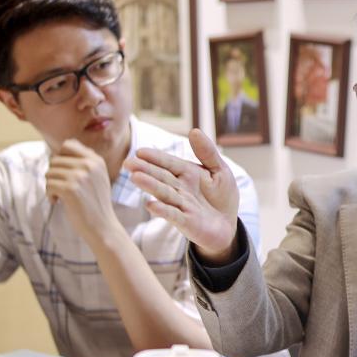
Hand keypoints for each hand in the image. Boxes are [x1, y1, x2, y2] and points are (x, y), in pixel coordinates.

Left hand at [45, 139, 118, 244]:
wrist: (102, 226)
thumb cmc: (95, 203)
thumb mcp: (97, 177)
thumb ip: (83, 162)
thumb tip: (58, 152)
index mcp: (96, 160)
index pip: (68, 145)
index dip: (60, 157)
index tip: (62, 172)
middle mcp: (89, 165)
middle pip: (55, 160)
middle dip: (53, 174)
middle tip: (59, 187)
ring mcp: (80, 176)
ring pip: (50, 172)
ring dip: (50, 185)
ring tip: (59, 195)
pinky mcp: (70, 189)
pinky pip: (48, 184)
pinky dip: (49, 194)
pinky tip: (57, 201)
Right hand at [124, 128, 239, 263]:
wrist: (228, 225)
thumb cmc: (222, 196)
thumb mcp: (220, 170)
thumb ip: (207, 152)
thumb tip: (194, 130)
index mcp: (187, 173)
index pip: (169, 163)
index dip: (155, 157)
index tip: (140, 151)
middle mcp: (180, 188)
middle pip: (161, 177)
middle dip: (145, 170)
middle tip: (128, 163)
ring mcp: (181, 205)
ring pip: (164, 194)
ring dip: (150, 186)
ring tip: (135, 178)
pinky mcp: (186, 222)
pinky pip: (173, 215)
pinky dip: (162, 210)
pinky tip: (150, 205)